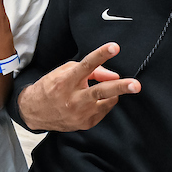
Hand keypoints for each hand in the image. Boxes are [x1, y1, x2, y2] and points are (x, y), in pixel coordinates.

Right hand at [16, 42, 140, 130]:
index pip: (87, 65)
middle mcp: (73, 99)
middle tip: (136, 85)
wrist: (35, 111)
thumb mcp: (65, 71)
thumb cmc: (52, 87)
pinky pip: (104, 109)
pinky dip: (103, 103)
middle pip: (101, 91)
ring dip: (111, 93)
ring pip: (108, 100)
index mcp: (67, 81)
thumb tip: (114, 75)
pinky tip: (91, 102)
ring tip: (98, 91)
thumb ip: (91, 70)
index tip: (114, 47)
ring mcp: (80, 113)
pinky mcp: (86, 123)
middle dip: (120, 87)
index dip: (101, 55)